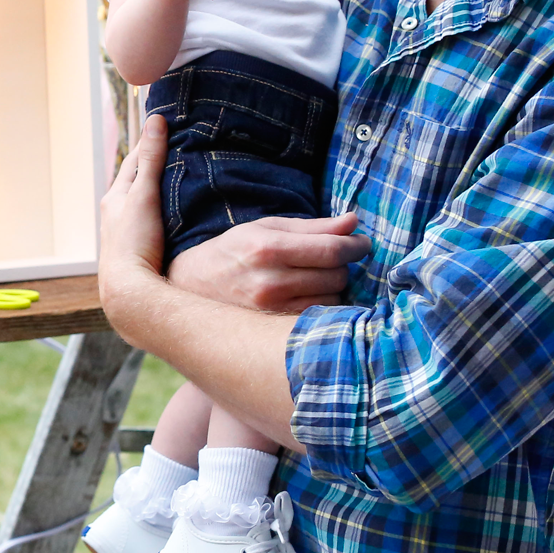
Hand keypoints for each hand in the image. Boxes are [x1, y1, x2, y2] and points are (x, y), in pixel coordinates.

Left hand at [97, 114, 169, 345]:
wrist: (129, 292)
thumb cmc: (133, 242)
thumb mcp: (144, 195)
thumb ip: (152, 160)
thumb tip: (155, 120)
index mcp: (115, 197)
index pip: (134, 161)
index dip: (148, 144)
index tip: (164, 128)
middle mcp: (116, 214)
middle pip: (137, 184)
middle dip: (154, 169)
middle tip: (179, 152)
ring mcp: (127, 235)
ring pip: (145, 206)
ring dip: (160, 195)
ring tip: (183, 183)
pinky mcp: (139, 253)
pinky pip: (153, 225)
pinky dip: (164, 216)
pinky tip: (178, 220)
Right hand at [171, 213, 371, 312]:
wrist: (191, 290)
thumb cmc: (231, 253)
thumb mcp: (264, 228)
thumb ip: (312, 226)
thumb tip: (353, 221)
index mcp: (268, 249)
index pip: (332, 249)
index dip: (355, 245)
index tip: (362, 243)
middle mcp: (271, 282)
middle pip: (336, 275)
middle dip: (341, 265)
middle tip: (331, 259)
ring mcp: (273, 311)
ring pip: (332, 299)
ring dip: (333, 287)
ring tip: (314, 278)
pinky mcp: (275, 331)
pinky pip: (319, 318)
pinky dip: (322, 306)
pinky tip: (307, 297)